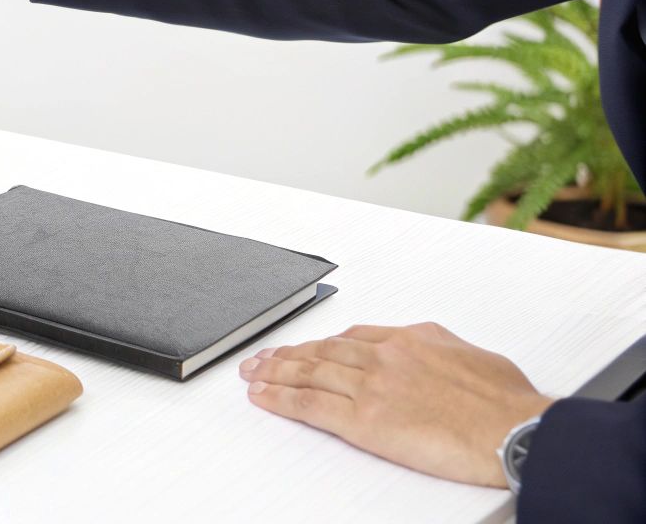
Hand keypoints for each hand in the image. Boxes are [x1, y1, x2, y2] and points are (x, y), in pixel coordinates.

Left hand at [238, 322, 552, 486]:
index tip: (308, 347)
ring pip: (309, 373)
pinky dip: (281, 399)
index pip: (353, 336)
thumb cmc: (506, 404)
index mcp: (411, 338)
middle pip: (323, 350)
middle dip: (289, 354)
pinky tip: (263, 397)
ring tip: (253, 373)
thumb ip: (443, 351)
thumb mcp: (474, 357)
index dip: (323, 343)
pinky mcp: (364, 419)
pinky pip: (310, 405)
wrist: (514, 430)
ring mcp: (371, 386)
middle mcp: (384, 356)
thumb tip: (437, 353)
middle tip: (263, 357)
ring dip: (275, 373)